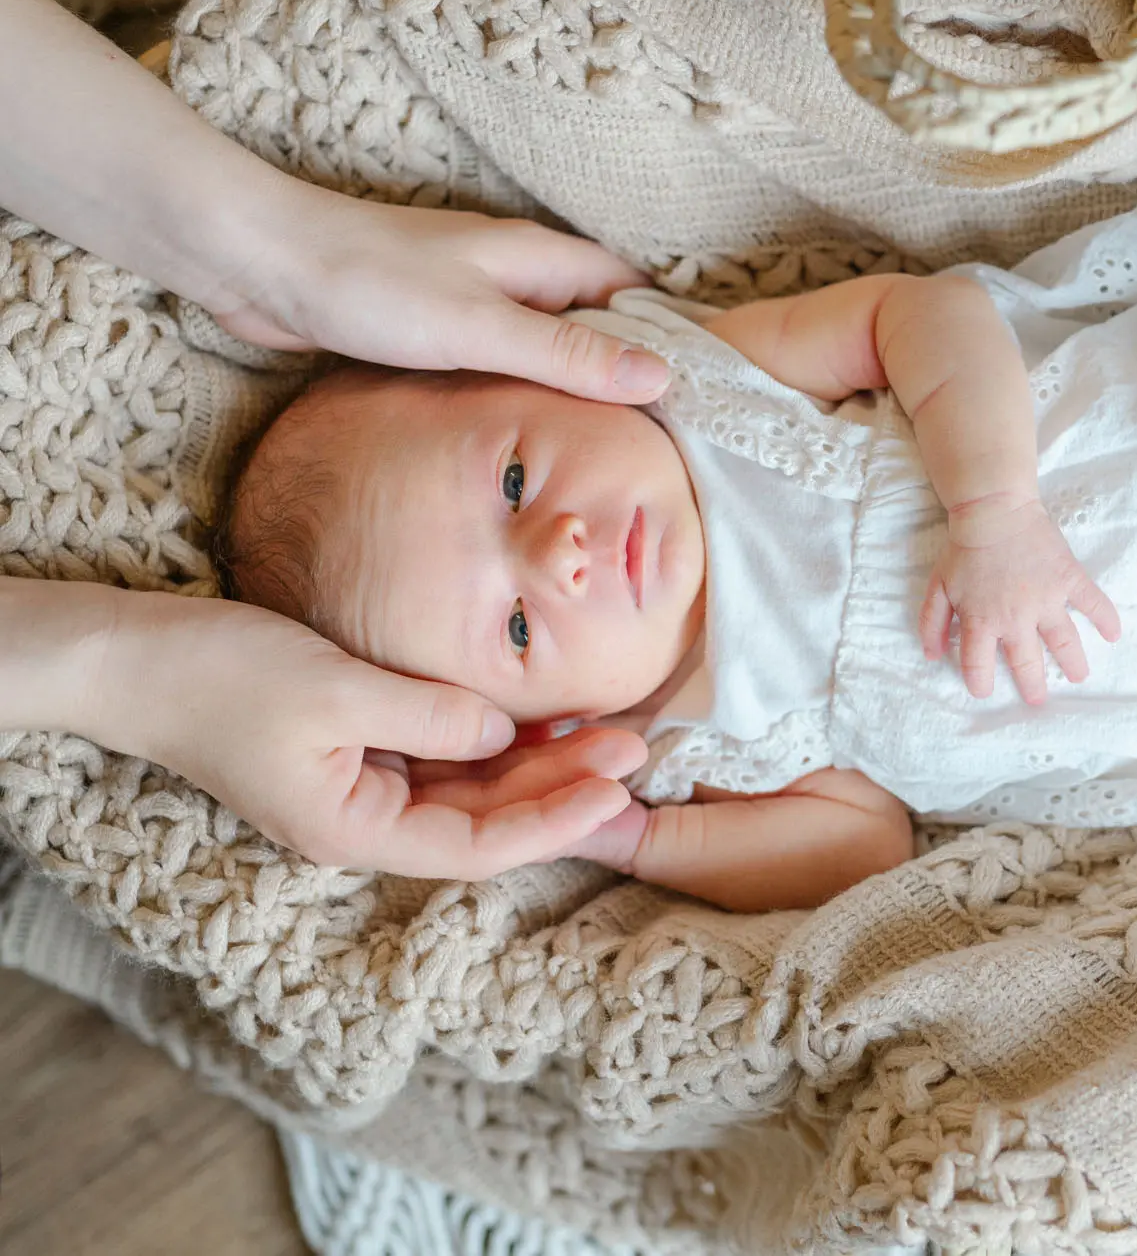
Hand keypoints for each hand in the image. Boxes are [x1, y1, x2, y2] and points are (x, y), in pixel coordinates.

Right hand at [96, 589, 647, 877]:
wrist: (134, 656)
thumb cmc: (221, 674)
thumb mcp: (338, 689)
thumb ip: (431, 716)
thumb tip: (505, 736)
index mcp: (352, 830)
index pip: (478, 847)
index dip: (555, 822)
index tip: (617, 789)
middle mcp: (364, 820)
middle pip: (486, 820)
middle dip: (564, 787)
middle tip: (636, 745)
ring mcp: (362, 787)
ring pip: (472, 789)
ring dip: (540, 765)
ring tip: (611, 731)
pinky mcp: (359, 749)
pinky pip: (443, 759)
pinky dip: (496, 742)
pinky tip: (548, 719)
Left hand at [211, 188, 672, 402]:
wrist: (260, 263)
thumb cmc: (369, 284)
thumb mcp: (482, 328)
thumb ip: (569, 357)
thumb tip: (662, 378)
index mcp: (544, 260)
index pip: (638, 297)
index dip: (677, 341)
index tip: (714, 398)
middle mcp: (520, 276)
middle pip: (602, 325)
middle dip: (637, 372)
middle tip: (677, 443)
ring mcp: (480, 301)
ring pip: (554, 347)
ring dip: (582, 387)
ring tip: (621, 450)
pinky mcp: (440, 329)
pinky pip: (508, 362)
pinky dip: (532, 393)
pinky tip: (537, 435)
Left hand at [918, 498, 1120, 702]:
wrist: (994, 510)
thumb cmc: (964, 549)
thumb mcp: (937, 586)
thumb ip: (931, 622)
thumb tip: (932, 656)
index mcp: (982, 621)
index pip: (979, 664)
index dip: (980, 683)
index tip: (985, 691)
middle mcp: (1016, 618)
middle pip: (1026, 662)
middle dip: (1032, 686)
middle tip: (1037, 699)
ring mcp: (1046, 600)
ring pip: (1064, 642)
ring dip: (1072, 663)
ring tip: (1078, 677)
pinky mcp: (1068, 579)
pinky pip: (1092, 602)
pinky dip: (1105, 618)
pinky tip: (1114, 634)